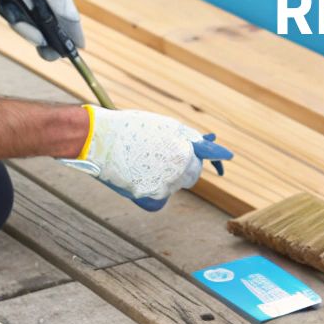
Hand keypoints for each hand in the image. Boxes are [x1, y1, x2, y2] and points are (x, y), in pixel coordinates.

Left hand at [0, 0, 82, 59]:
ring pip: (30, 24)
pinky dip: (10, 14)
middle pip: (50, 26)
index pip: (70, 18)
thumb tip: (73, 19)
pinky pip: (14, 16)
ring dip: (22, 23)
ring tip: (13, 6)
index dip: (75, 34)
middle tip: (45, 53)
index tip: (78, 51)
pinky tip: (4, 1)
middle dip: (46, 39)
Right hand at [58, 105, 233, 210]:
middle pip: (191, 175)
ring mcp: (165, 184)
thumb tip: (208, 141)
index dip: (218, 157)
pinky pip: (159, 198)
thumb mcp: (163, 126)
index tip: (226, 160)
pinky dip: (152, 190)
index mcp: (183, 147)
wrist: (98, 139)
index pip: (208, 154)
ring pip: (174, 186)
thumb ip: (186, 136)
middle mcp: (178, 167)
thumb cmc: (130, 129)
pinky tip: (138, 176)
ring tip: (143, 162)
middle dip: (185, 168)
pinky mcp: (151, 196)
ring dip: (166, 178)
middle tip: (165, 158)